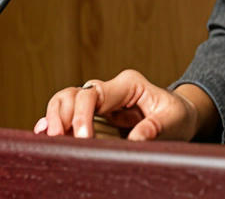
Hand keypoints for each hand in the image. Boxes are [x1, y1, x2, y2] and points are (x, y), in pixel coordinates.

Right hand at [33, 70, 209, 141]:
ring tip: (49, 138)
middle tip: (57, 138)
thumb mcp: (174, 121)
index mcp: (128, 85)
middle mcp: (110, 90)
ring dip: (54, 118)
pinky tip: (43, 134)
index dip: (82, 115)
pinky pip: (68, 116)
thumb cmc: (178, 117)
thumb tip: (134, 139)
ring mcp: (100, 103)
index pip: (94, 93)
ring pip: (65, 101)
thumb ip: (155, 127)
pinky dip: (54, 123)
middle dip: (61, 115)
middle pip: (73, 93)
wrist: (180, 118)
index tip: (82, 140)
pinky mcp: (94, 117)